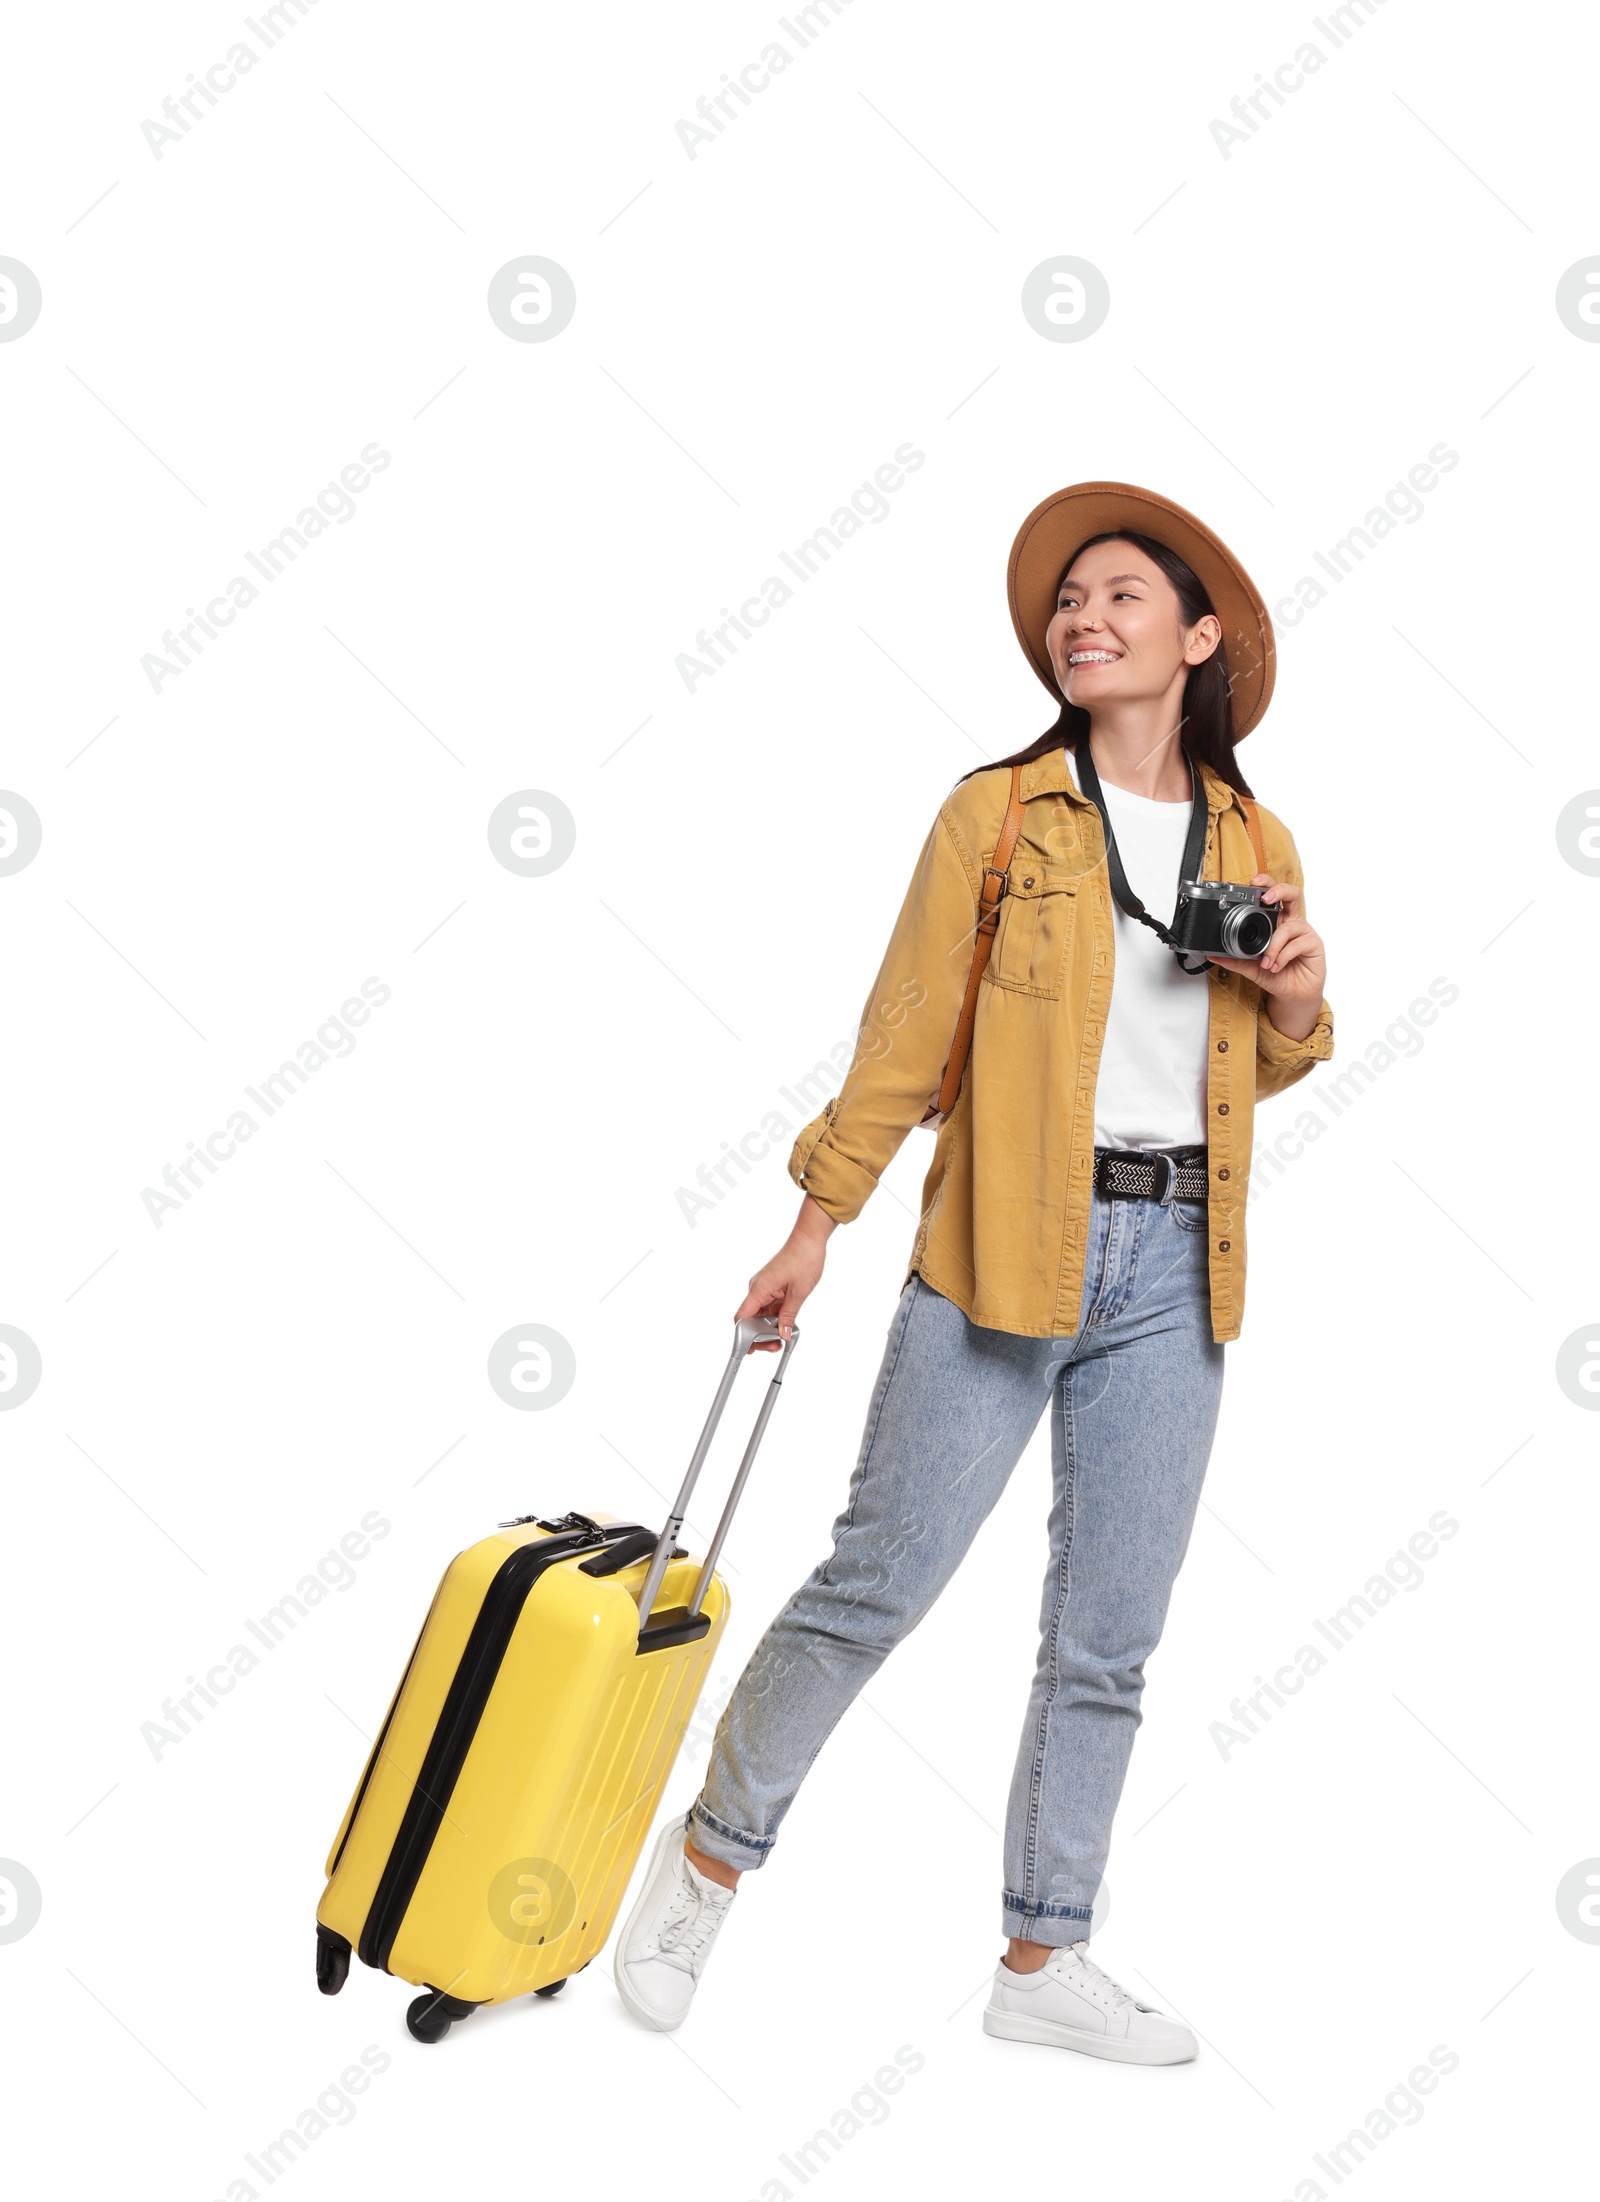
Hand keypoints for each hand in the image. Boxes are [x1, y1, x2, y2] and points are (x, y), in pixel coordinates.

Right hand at [736, 1195, 835, 1347]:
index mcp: (759, 1289)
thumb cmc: (803, 1258)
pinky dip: (774, 1317)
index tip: (749, 1349)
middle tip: (775, 1345)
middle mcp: (757, 1288)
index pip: (742, 1317)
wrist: (809, 1239)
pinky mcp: (772, 1285)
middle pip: (750, 1318)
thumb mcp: (799, 1293)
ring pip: (760, 1313)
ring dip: (768, 1327)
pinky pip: (768, 1306)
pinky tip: (785, 1324)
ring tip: (782, 1336)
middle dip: (759, 1335)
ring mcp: (764, 1286)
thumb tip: (783, 1334)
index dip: (742, 1336)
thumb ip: (788, 1316)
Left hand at [1206, 874, 1326, 1034]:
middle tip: (1266, 898)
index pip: (1273, 897)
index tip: (1252, 882)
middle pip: (1292, 894)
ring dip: (1274, 946)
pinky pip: (1298, 943)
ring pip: (1289, 927)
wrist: (1293, 995)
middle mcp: (1290, 923)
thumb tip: (1213, 955)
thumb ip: (1235, 960)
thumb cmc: (1276, 975)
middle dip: (1279, 891)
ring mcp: (1304, 932)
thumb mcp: (1251, 967)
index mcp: (1276, 923)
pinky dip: (1283, 956)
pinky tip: (1277, 966)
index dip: (1266, 885)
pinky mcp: (1314, 944)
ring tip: (1266, 963)